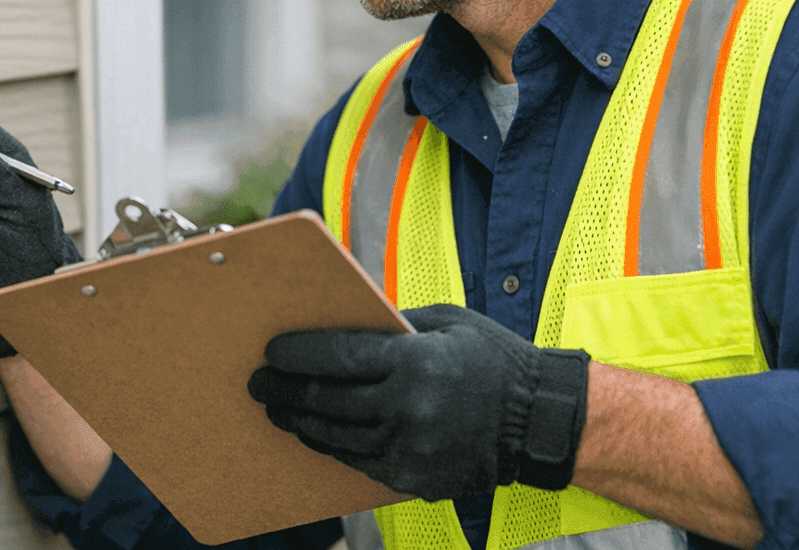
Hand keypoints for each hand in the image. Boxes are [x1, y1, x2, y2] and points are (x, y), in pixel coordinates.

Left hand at [247, 303, 588, 500]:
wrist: (540, 421)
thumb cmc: (491, 359)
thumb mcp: (446, 322)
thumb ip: (392, 324)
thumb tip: (337, 323)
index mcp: (416, 362)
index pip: (337, 357)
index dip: (297, 354)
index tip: (270, 352)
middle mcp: (409, 408)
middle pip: (326, 400)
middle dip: (284, 391)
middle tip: (257, 384)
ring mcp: (410, 448)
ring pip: (335, 436)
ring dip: (299, 422)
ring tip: (276, 410)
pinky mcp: (414, 477)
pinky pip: (358, 461)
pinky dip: (331, 447)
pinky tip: (314, 434)